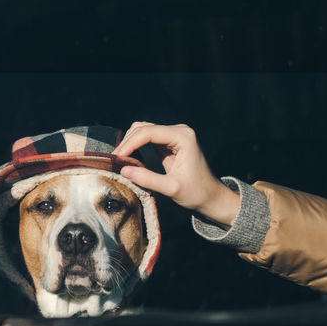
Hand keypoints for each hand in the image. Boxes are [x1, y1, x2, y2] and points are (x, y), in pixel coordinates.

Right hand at [113, 122, 239, 225]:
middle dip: (127, 143)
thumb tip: (123, 170)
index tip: (117, 158)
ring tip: (120, 159)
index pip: (148, 133)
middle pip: (143, 128)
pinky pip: (146, 138)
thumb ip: (148, 179)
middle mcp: (178, 131)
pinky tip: (129, 158)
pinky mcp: (169, 142)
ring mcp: (173, 135)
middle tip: (115, 160)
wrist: (211, 197)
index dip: (129, 144)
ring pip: (142, 130)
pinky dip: (135, 146)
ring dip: (129, 143)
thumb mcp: (172, 188)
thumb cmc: (197, 192)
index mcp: (183, 137)